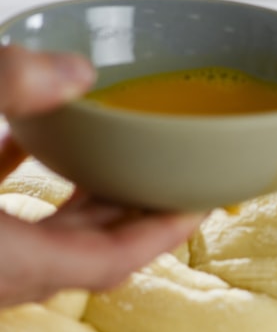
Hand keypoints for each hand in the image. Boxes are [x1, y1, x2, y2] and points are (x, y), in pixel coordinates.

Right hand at [0, 44, 203, 307]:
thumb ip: (7, 89)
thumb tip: (80, 70)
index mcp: (4, 262)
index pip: (111, 259)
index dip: (164, 232)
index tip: (202, 200)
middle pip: (85, 250)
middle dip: (134, 210)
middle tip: (174, 170)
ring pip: (42, 239)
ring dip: (81, 199)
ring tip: (118, 156)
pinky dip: (19, 183)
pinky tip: (21, 140)